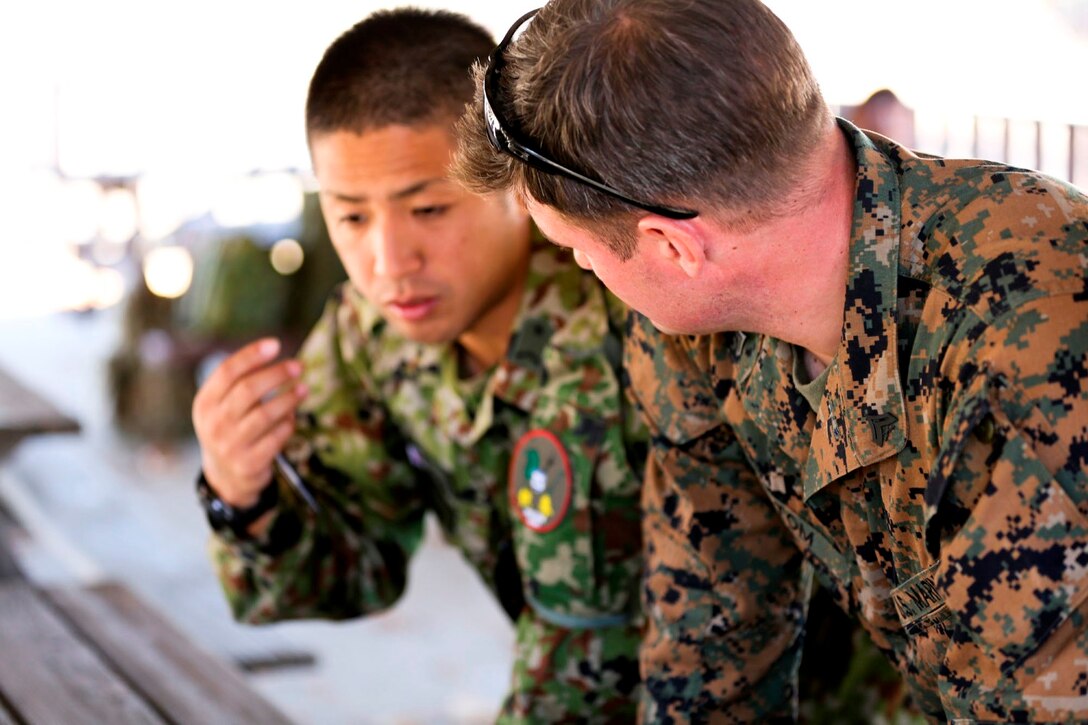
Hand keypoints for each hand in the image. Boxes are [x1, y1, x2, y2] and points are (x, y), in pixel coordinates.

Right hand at [192, 338, 306, 507]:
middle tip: (299, 366)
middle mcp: (213, 423)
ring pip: (265, 414)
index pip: (227, 372)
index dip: (251, 355)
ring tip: (304, 388)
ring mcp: (230, 445)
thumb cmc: (230, 427)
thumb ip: (239, 380)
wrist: (225, 475)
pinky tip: (292, 416)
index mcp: (205, 403)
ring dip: (289, 398)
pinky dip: (288, 423)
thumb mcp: (222, 405)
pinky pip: (276, 437)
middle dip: (277, 374)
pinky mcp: (249, 463)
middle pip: (248, 390)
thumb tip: (271, 348)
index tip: (276, 344)